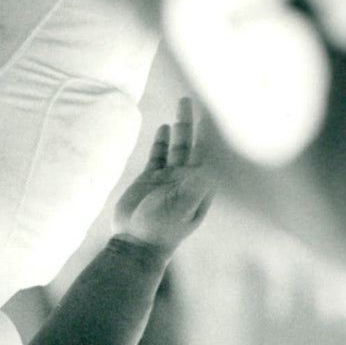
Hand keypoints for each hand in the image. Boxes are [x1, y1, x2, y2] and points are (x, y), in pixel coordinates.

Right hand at [112, 98, 213, 254]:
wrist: (135, 244)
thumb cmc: (160, 229)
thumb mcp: (180, 207)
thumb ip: (193, 185)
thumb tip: (207, 164)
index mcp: (197, 186)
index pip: (206, 153)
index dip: (208, 132)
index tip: (211, 111)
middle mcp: (184, 181)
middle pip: (191, 145)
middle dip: (192, 123)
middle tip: (191, 100)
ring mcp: (166, 180)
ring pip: (175, 147)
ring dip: (178, 127)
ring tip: (181, 106)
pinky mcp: (148, 181)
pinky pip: (157, 156)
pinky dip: (161, 142)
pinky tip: (163, 128)